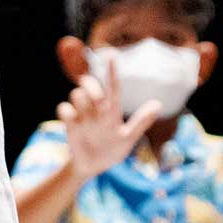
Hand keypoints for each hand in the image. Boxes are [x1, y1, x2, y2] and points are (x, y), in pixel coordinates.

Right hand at [58, 61, 161, 182]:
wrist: (92, 166)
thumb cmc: (112, 150)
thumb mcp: (128, 139)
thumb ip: (141, 122)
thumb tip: (159, 104)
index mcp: (111, 111)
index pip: (113, 88)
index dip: (112, 72)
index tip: (112, 56)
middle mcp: (95, 108)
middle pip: (89, 84)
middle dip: (93, 88)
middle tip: (99, 101)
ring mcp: (81, 115)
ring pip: (77, 94)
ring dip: (83, 104)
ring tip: (89, 121)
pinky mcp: (69, 122)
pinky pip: (64, 108)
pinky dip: (69, 112)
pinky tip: (74, 122)